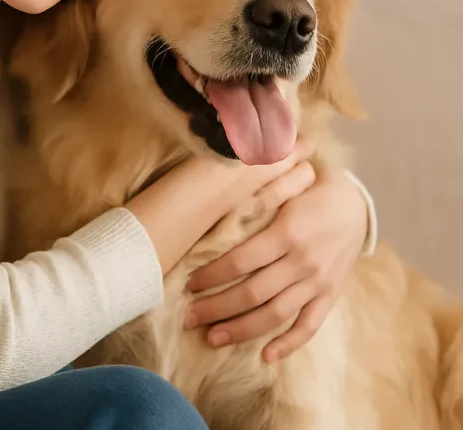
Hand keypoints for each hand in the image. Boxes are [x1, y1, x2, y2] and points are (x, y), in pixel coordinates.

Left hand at [184, 167, 367, 362]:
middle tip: (189, 318)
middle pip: (252, 293)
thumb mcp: (282, 187)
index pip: (240, 261)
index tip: (188, 283)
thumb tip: (212, 201)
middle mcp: (302, 261)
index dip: (211, 275)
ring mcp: (318, 282)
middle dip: (216, 307)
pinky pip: (310, 326)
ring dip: (241, 329)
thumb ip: (253, 198)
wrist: (355, 204)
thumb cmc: (308, 190)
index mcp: (286, 232)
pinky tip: (266, 356)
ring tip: (213, 337)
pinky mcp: (331, 295)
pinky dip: (289, 344)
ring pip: (275, 314)